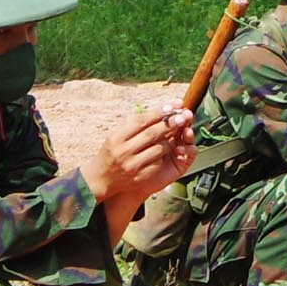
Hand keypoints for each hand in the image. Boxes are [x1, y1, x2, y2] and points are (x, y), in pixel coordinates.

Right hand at [83, 104, 194, 229]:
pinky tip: (171, 149)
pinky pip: (158, 163)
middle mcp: (124, 151)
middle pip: (152, 134)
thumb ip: (134, 124)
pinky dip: (166, 155)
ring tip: (178, 133)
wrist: (102, 179)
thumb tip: (159, 110)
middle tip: (184, 116)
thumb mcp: (117, 135)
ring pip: (158, 149)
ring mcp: (132, 165)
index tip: (172, 106)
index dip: (158, 112)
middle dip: (170, 124)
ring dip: (171, 140)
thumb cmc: (112, 152)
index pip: (141, 121)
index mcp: (117, 137)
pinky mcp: (140, 177)